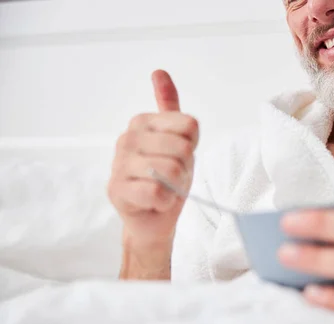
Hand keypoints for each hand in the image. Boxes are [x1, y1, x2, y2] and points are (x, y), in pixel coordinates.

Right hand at [108, 70, 198, 246]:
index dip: (192, 146)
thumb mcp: (176, 140)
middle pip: (183, 148)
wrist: (152, 217)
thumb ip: (170, 108)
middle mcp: (127, 138)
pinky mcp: (117, 189)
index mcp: (143, 122)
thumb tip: (159, 72)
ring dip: (176, 186)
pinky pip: (156, 192)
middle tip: (173, 177)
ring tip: (164, 189)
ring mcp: (119, 163)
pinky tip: (156, 201)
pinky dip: (165, 201)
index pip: (189, 125)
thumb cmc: (166, 178)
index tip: (180, 156)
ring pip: (170, 170)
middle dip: (185, 169)